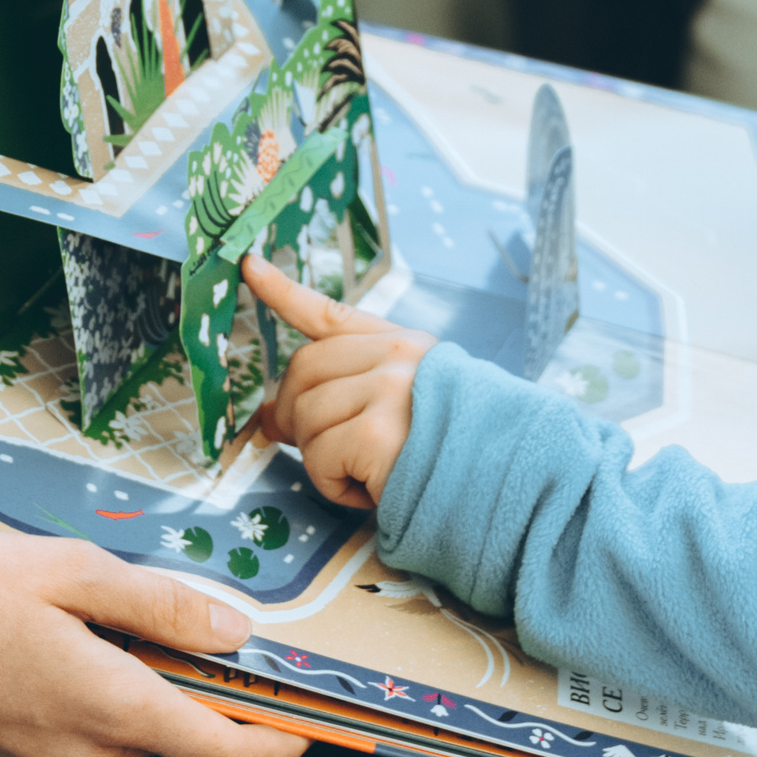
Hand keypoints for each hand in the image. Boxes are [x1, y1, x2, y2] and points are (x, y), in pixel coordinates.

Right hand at [0, 529, 308, 756]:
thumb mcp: (70, 571)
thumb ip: (159, 603)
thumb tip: (231, 630)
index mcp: (111, 710)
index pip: (225, 756)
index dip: (280, 742)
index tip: (315, 720)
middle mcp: (87, 756)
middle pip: (176, 728)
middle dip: (192, 675)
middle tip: (179, 605)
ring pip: (128, 722)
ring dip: (136, 672)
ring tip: (90, 602)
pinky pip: (83, 725)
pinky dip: (96, 682)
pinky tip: (57, 630)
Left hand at [245, 257, 433, 511]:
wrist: (507, 486)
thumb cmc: (451, 458)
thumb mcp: (403, 411)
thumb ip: (345, 397)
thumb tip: (269, 414)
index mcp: (403, 345)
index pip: (332, 314)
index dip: (284, 292)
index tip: (250, 267)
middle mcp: (396, 355)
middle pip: (302, 371)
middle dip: (295, 416)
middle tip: (323, 453)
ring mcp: (387, 388)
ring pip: (305, 417)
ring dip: (322, 460)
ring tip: (366, 473)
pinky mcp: (374, 432)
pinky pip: (319, 458)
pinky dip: (335, 486)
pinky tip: (373, 489)